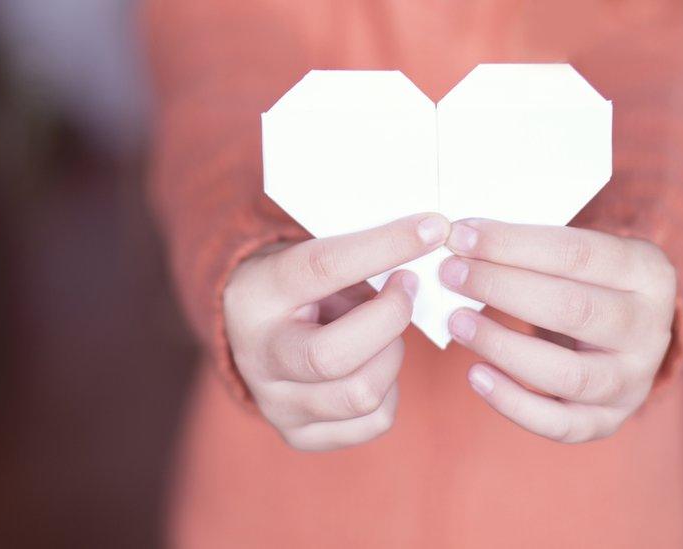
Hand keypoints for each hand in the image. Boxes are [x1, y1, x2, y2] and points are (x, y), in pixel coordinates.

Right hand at [224, 213, 449, 450]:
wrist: (250, 332)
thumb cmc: (299, 286)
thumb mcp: (312, 256)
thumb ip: (360, 257)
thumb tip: (431, 241)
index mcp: (259, 295)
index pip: (324, 268)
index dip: (386, 246)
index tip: (432, 229)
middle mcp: (258, 356)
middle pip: (335, 356)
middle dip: (391, 319)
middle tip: (406, 289)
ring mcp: (276, 404)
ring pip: (362, 394)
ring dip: (393, 354)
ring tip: (384, 330)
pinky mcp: (300, 436)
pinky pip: (375, 421)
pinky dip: (390, 389)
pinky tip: (375, 364)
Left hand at [439, 219, 675, 442]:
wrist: (625, 338)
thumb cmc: (587, 284)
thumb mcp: (580, 255)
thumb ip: (531, 248)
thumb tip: (461, 239)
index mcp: (648, 272)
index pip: (577, 253)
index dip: (513, 244)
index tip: (461, 235)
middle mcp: (650, 329)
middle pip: (574, 310)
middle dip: (502, 288)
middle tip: (451, 274)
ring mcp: (633, 381)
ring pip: (567, 374)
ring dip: (503, 347)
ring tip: (458, 322)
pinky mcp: (608, 420)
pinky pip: (559, 424)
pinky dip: (512, 402)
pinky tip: (476, 375)